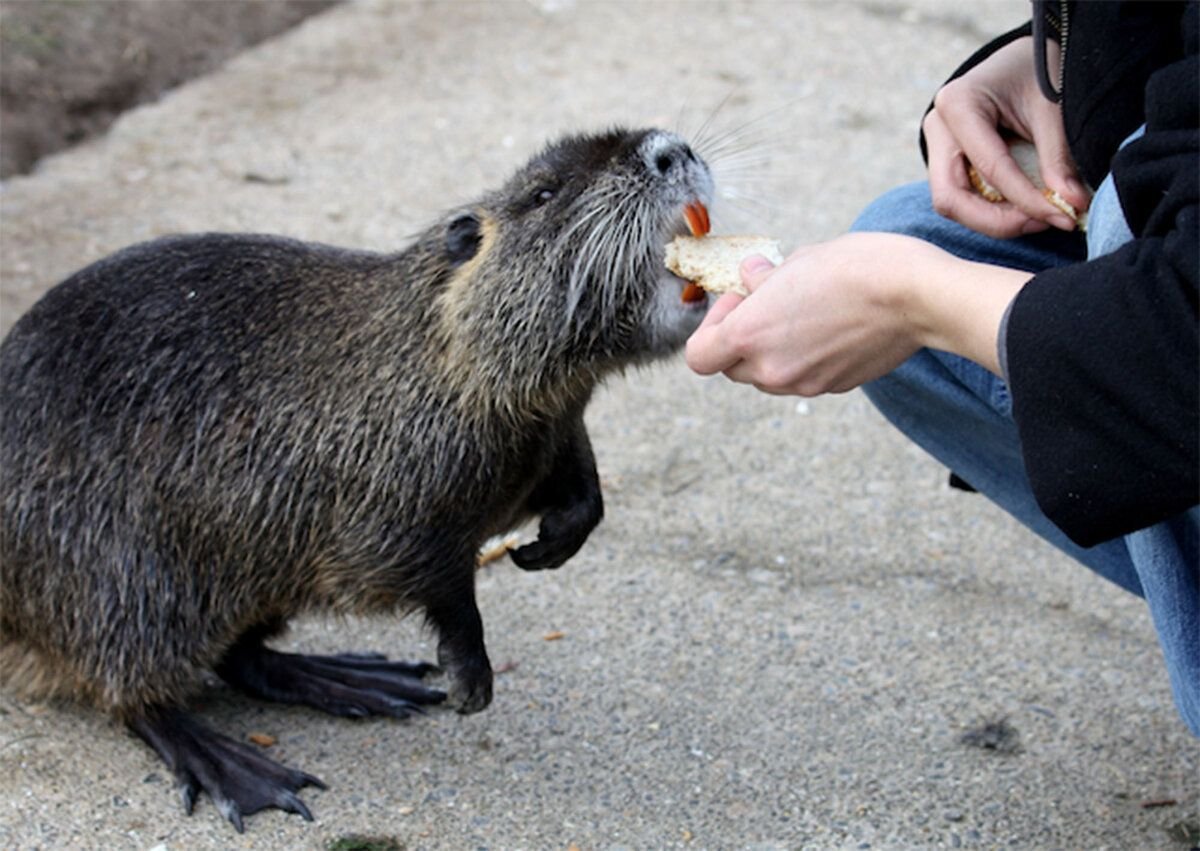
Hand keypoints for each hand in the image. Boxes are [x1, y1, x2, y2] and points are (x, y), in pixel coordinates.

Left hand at [685, 233, 1030, 394]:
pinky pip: (802, 377)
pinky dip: (804, 357)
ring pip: (768, 376)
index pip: (699, 356)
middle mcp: (771, 369)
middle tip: (768, 303)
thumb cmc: (856, 268)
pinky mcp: (834, 387)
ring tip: (802, 312)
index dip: (712, 326)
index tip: (739, 300)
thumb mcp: (798, 260)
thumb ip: (764, 279)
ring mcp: (804, 384)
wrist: (917, 297)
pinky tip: (829, 326)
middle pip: (732, 368)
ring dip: (772, 350)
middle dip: (741, 338)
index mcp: (750, 336)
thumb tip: (749, 278)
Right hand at [924, 36, 1089, 237]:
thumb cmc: (1037, 72)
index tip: (1063, 215)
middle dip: (998, 221)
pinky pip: (962, 199)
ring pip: (953, 205)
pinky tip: (1024, 210)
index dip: (1026, 200)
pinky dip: (992, 212)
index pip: (990, 168)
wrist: (1022, 58)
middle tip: (1043, 222)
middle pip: (952, 199)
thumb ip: (1058, 158)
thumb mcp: (1052, 109)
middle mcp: (937, 128)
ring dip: (995, 221)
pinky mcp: (946, 161)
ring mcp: (936, 147)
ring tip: (1038, 218)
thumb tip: (1072, 206)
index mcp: (958, 104)